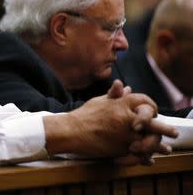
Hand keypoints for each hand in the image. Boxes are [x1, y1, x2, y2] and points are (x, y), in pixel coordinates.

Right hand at [44, 85, 177, 161]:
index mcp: (121, 104)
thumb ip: (114, 95)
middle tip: (174, 133)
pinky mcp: (120, 148)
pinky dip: (145, 158)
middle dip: (164, 128)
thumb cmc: (85, 115)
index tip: (154, 111)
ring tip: (165, 149)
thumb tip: (125, 87)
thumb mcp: (100, 101)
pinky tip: (149, 159)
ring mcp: (124, 134)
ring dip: (158, 146)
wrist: (72, 131)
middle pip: (153, 122)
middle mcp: (125, 118)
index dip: (151, 106)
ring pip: (148, 141)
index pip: (144, 101)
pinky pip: (138, 154)